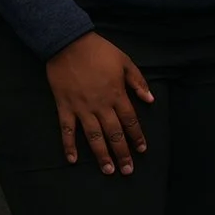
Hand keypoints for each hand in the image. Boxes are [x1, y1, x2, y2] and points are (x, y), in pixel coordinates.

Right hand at [45, 31, 152, 175]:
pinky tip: (72, 159)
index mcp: (117, 95)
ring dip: (101, 155)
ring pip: (93, 136)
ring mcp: (81, 108)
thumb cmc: (100, 51)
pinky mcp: (64, 107)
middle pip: (114, 134)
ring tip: (108, 170)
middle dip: (122, 153)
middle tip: (128, 170)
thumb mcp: (126, 62)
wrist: (68, 44)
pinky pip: (66, 130)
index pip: (130, 121)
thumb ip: (138, 82)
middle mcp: (101, 105)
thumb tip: (150, 100)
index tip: (142, 150)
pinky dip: (68, 145)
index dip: (137, 137)